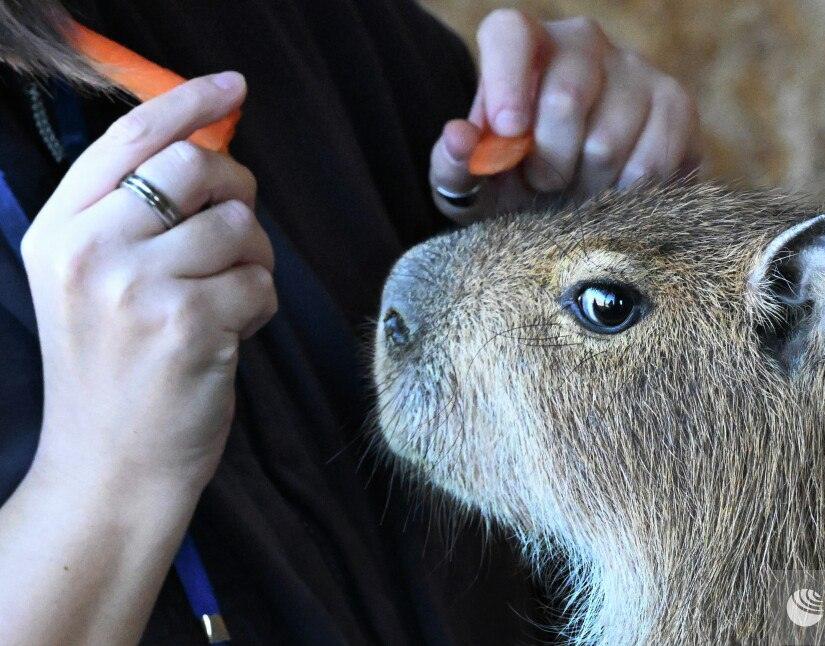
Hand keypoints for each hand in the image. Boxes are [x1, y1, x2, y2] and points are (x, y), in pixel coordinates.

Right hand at [20, 72, 275, 493]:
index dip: (187, 103)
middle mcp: (88, 251)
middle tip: (236, 234)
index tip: (232, 85)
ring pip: (239, 226)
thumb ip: (136, 217)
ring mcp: (135, 288)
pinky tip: (228, 337)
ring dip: (253, 261)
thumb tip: (212, 149)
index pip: (129, 139)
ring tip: (225, 301)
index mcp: (59, 231)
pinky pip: (261, 283)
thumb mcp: (95, 284)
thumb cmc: (117, 373)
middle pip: (196, 166)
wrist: (110, 467)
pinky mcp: (188, 325)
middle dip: (238, 191)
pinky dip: (260, 307)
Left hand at [430, 10, 697, 222]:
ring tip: (580, 188)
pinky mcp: (676, 103)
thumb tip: (460, 139)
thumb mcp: (473, 184)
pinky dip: (627, 195)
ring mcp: (635, 67)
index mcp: (523, 45)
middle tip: (545, 183)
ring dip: (587, 187)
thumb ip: (454, 164)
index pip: (511, 34)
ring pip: (608, 141)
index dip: (507, 81)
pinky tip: (616, 192)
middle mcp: (582, 41)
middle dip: (548, 162)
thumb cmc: (516, 184)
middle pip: (566, 98)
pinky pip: (652, 162)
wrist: (582, 201)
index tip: (508, 132)